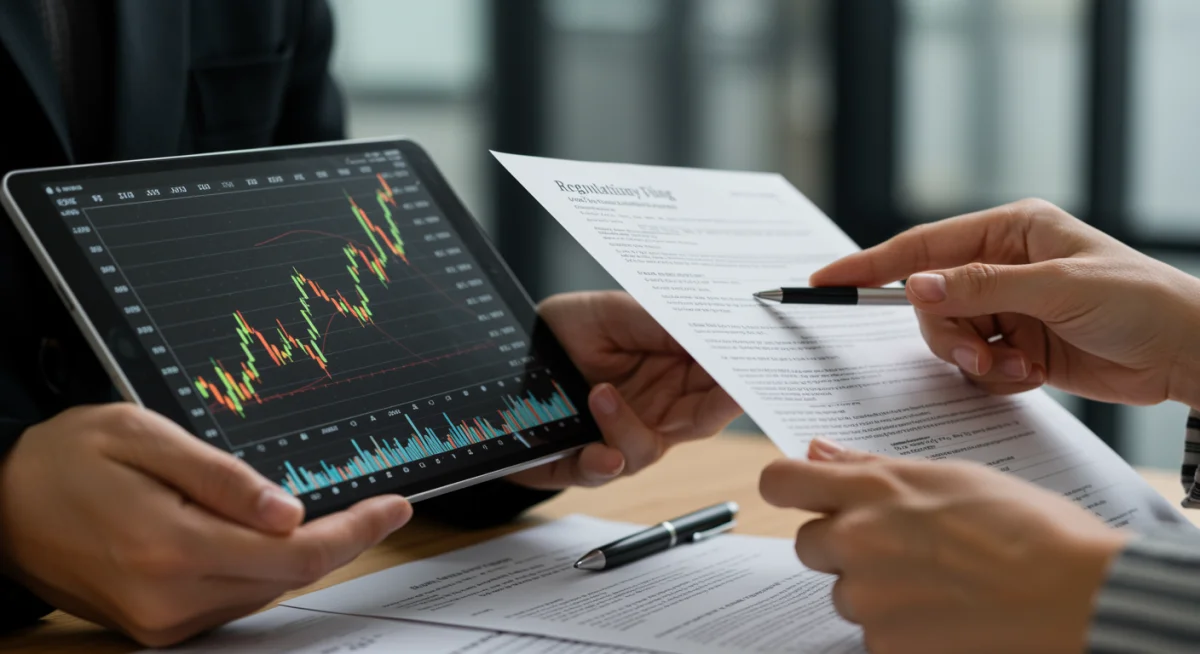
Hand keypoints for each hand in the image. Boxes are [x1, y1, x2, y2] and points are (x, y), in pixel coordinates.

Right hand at [0, 404, 411, 646]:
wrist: (0, 504)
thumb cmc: (67, 459)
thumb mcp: (145, 438)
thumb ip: (223, 479)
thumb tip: (290, 512)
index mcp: (172, 546)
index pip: (295, 554)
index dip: (355, 532)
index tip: (395, 508)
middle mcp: (170, 597)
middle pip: (289, 578)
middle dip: (341, 541)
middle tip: (377, 506)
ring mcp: (162, 619)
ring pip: (266, 592)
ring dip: (301, 556)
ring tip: (321, 515)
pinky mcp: (156, 625)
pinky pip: (234, 599)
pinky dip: (263, 569)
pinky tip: (265, 537)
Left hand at [507, 291, 740, 488]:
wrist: (503, 355)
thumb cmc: (562, 330)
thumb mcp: (610, 312)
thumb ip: (657, 320)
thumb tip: (707, 327)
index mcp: (671, 372)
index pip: (718, 382)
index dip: (739, 381)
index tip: (753, 373)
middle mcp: (653, 410)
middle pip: (699, 421)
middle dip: (713, 410)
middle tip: (723, 392)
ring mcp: (619, 437)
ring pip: (646, 451)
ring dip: (628, 428)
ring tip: (599, 393)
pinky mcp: (581, 461)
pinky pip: (602, 472)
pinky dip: (602, 464)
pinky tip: (597, 451)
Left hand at [759, 439, 1128, 653]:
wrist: (1080, 596)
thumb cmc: (1032, 529)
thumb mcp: (952, 475)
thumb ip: (873, 466)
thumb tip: (818, 450)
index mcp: (873, 487)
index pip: (780, 482)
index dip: (789, 489)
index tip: (804, 495)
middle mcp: (858, 539)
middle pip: (808, 542)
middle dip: (842, 546)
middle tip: (905, 548)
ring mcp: (868, 596)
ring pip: (845, 593)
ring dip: (877, 591)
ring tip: (943, 584)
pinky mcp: (885, 645)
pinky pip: (873, 636)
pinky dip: (903, 630)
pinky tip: (950, 616)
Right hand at [809, 198, 1199, 406]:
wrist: (1186, 354)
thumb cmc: (1138, 302)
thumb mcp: (1057, 288)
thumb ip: (981, 287)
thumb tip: (916, 286)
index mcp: (1009, 230)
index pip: (922, 246)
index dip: (870, 265)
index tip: (826, 280)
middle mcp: (1002, 265)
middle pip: (930, 300)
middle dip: (946, 333)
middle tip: (975, 355)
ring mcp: (1007, 306)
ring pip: (947, 336)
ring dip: (973, 360)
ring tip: (1014, 367)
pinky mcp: (1016, 345)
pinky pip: (975, 364)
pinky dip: (996, 376)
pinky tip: (1032, 373)